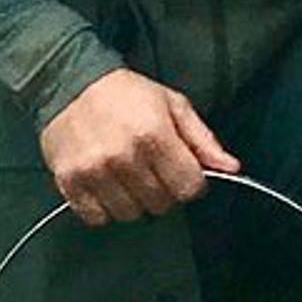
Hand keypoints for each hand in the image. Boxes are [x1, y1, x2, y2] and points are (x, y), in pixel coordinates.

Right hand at [39, 66, 239, 224]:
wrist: (70, 83)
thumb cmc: (126, 94)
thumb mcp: (173, 105)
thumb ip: (203, 139)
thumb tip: (232, 168)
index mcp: (155, 135)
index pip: (189, 188)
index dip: (191, 183)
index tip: (182, 172)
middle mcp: (124, 157)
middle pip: (161, 205)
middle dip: (163, 191)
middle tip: (151, 169)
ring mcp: (94, 173)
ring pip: (130, 215)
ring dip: (134, 201)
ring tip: (127, 176)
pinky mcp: (70, 183)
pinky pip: (97, 218)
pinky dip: (105, 208)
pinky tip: (106, 185)